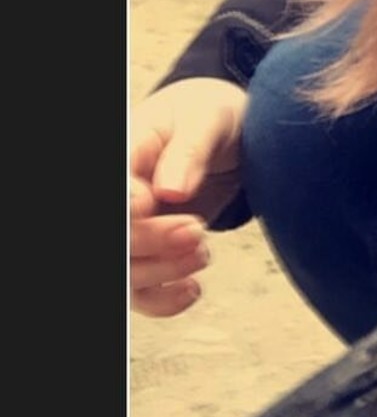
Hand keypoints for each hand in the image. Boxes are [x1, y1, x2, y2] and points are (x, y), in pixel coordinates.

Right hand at [129, 78, 248, 317]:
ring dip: (161, 272)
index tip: (150, 202)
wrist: (223, 132)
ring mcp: (132, 227)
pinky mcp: (150, 252)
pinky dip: (164, 300)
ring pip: (125, 271)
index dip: (124, 204)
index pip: (114, 187)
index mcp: (125, 151)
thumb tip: (171, 191)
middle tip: (196, 229)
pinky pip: (141, 292)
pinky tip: (193, 289)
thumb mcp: (209, 118)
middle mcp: (123, 195)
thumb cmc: (210, 116)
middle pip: (118, 235)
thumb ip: (190, 149)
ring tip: (203, 252)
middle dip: (150, 240)